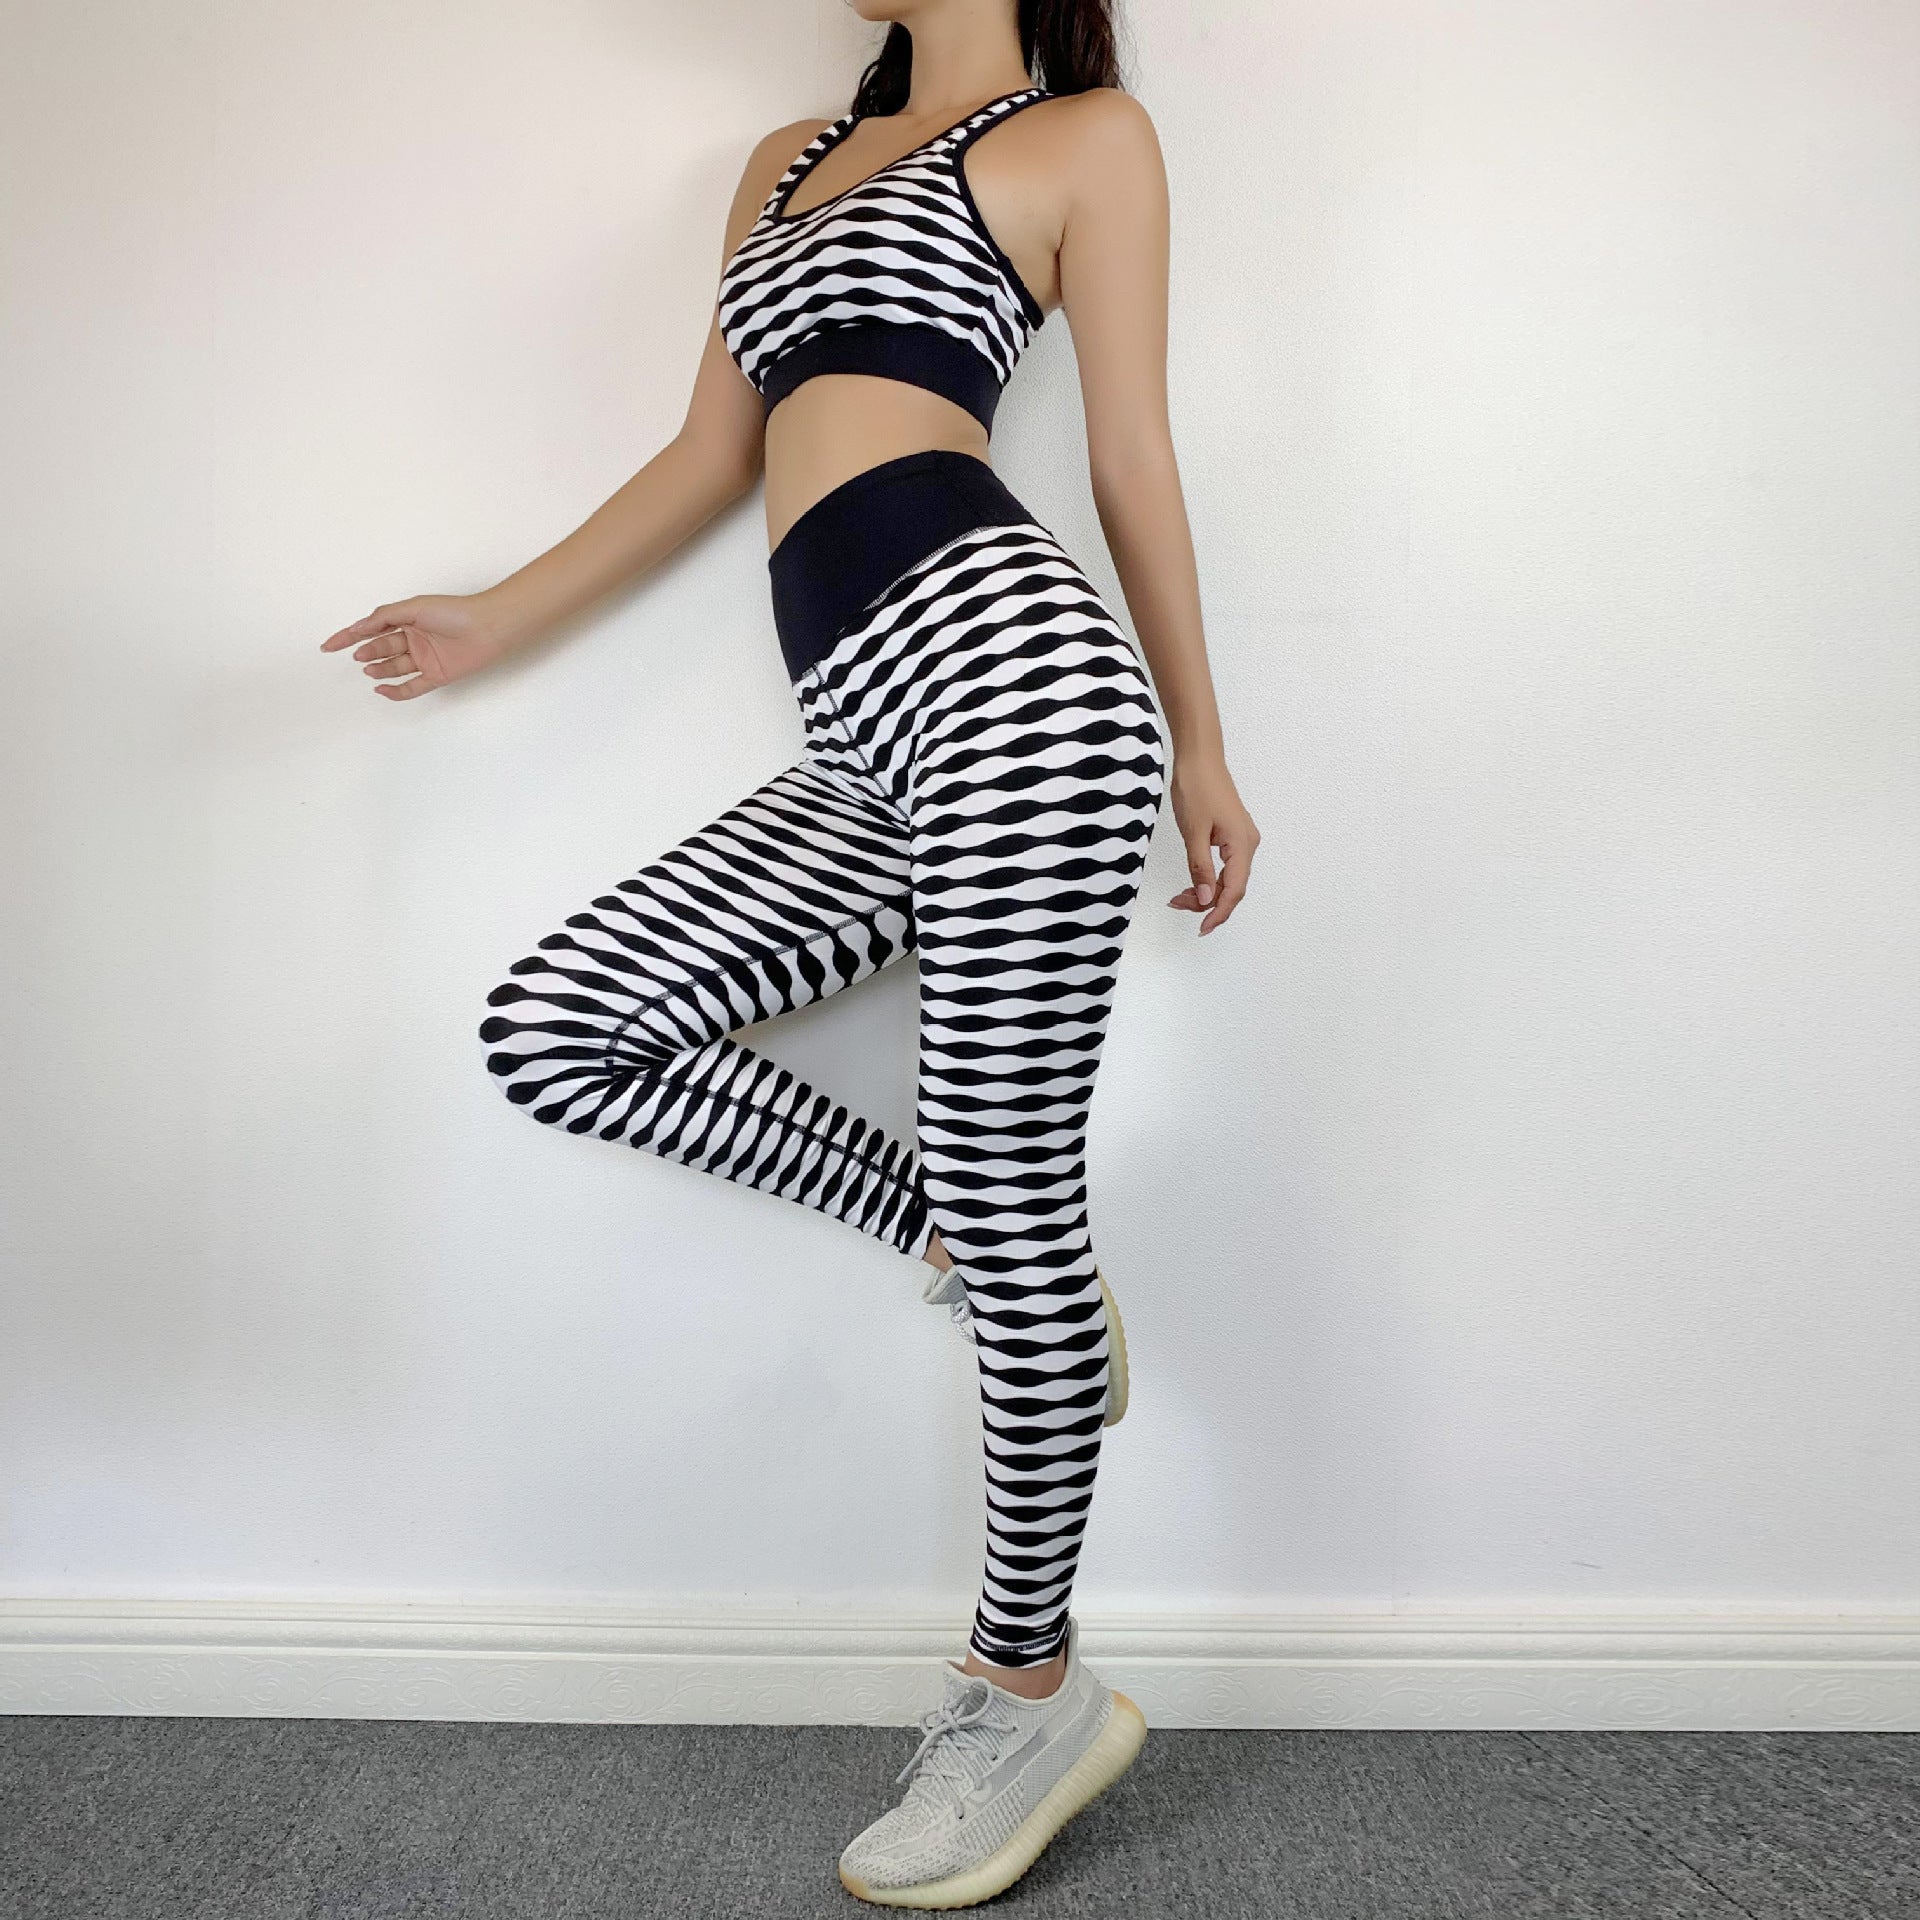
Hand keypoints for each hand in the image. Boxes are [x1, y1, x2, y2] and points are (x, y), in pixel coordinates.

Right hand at [318, 592, 513, 699]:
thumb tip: (358, 627)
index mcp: (407, 620)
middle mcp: (414, 639)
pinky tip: (381, 689)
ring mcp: (425, 659)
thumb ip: (384, 618)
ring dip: (379, 669)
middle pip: (382, 648)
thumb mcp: (413, 608)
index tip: (329, 646)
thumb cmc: (454, 612)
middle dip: (368, 653)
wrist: (488, 627)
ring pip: (394, 667)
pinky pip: (411, 687)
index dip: (349, 637)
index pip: (371, 629)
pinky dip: (395, 691)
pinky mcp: (436, 676)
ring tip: (369, 669)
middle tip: (360, 656)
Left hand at [1167, 755, 1258, 934]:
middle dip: (1207, 903)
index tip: (1202, 928)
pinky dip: (1208, 877)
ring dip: (1206, 891)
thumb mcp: (1194, 832)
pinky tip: (1192, 883)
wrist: (1199, 758)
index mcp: (1242, 844)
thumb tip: (1206, 899)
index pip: (1234, 890)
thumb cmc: (1197, 788)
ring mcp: (1241, 839)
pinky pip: (1225, 865)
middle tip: (1178, 905)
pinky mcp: (1232, 834)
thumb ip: (1200, 868)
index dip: (1218, 912)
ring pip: (1227, 877)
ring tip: (1179, 896)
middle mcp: (1248, 844)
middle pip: (1232, 887)